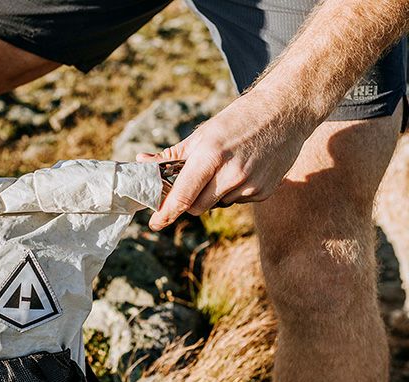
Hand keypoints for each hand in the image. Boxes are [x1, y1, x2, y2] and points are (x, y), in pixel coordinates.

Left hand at [137, 89, 317, 229]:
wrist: (286, 111)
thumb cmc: (239, 120)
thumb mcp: (204, 133)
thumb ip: (172, 155)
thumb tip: (142, 162)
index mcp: (211, 155)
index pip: (183, 196)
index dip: (166, 213)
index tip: (155, 223)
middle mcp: (231, 174)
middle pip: (196, 207)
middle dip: (190, 200)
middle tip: (196, 182)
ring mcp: (250, 185)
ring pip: (217, 205)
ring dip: (214, 194)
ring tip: (228, 167)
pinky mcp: (263, 192)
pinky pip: (237, 201)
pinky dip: (234, 191)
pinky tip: (245, 169)